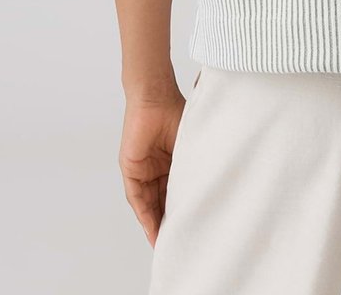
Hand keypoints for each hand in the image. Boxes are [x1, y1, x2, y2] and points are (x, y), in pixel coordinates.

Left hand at [118, 88, 185, 246]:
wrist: (155, 97)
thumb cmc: (177, 113)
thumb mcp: (189, 146)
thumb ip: (192, 165)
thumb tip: (210, 187)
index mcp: (173, 162)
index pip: (176, 192)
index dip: (183, 210)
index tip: (193, 229)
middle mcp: (157, 169)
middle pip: (162, 202)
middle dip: (169, 223)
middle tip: (179, 243)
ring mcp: (143, 170)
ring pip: (150, 204)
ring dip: (156, 224)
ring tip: (165, 243)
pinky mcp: (130, 169)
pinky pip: (137, 197)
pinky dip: (144, 214)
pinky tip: (151, 229)